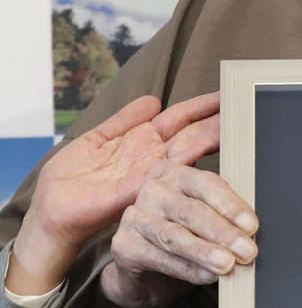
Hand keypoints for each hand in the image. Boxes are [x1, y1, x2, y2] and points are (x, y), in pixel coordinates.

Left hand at [6, 93, 220, 296]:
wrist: (51, 214)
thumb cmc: (68, 181)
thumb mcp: (97, 139)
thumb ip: (125, 120)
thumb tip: (153, 99)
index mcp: (143, 141)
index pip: (181, 118)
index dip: (202, 105)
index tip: (226, 93)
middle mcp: (154, 157)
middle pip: (193, 132)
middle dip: (218, 119)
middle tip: (244, 105)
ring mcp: (151, 174)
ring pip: (189, 150)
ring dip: (213, 136)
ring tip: (237, 122)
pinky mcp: (142, 191)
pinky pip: (170, 174)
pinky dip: (193, 161)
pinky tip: (210, 149)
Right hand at [100, 162, 257, 307]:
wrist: (145, 265)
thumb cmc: (184, 232)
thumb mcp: (205, 217)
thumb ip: (224, 216)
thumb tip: (251, 230)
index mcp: (178, 174)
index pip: (208, 185)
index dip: (231, 206)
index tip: (252, 226)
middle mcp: (155, 190)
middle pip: (192, 211)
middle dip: (223, 233)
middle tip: (247, 251)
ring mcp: (135, 216)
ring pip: (175, 236)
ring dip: (205, 252)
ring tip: (228, 265)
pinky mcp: (123, 245)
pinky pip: (160, 257)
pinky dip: (187, 269)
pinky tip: (206, 275)